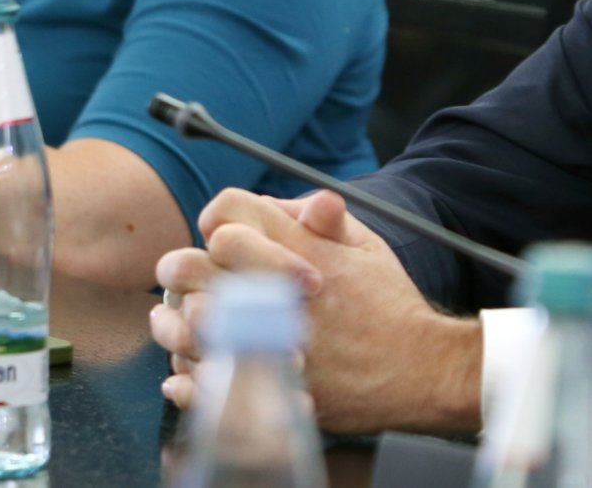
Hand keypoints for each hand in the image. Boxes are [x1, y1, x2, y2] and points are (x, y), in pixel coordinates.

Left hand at [151, 188, 483, 435]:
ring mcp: (259, 340)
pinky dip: (186, 375)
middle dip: (185, 267)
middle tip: (191, 278)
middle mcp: (269, 289)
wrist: (415, 368)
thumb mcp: (366, 245)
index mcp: (292, 247)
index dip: (221, 220)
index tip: (225, 238)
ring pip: (182, 322)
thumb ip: (323, 218)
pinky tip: (194, 368)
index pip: (225, 213)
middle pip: (187, 264)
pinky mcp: (258, 387)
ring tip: (186, 321)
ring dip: (176, 321)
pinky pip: (195, 379)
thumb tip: (286, 203)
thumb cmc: (389, 304)